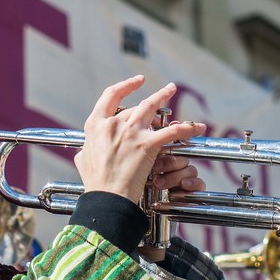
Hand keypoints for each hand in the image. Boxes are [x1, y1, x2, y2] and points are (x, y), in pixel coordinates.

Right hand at [74, 76, 206, 203]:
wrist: (106, 198)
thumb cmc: (95, 183)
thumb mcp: (83, 161)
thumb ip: (86, 150)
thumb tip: (85, 150)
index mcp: (96, 126)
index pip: (110, 96)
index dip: (125, 86)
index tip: (135, 82)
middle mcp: (113, 124)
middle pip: (134, 106)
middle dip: (148, 105)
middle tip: (160, 101)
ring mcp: (130, 133)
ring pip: (152, 107)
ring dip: (164, 96)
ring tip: (172, 89)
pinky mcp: (146, 145)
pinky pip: (172, 132)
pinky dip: (186, 129)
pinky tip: (196, 128)